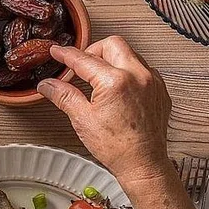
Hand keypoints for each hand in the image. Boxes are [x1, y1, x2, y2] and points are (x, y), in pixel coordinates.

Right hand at [37, 37, 173, 184]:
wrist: (144, 164)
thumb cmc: (116, 147)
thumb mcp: (83, 119)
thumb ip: (64, 96)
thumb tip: (47, 84)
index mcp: (115, 81)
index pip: (84, 59)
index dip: (66, 54)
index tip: (57, 52)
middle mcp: (137, 75)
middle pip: (112, 44)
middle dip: (94, 50)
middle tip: (82, 66)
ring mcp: (152, 80)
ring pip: (130, 53)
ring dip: (113, 60)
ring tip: (100, 79)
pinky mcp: (160, 89)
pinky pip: (143, 68)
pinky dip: (129, 71)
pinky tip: (120, 87)